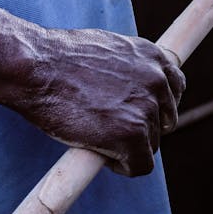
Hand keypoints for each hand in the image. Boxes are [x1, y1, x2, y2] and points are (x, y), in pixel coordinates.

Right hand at [19, 28, 184, 176]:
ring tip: (97, 132)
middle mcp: (157, 80)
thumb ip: (129, 66)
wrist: (37, 67)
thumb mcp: (105, 48)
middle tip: (110, 125)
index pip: (175, 86)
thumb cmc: (59, 58)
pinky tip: (99, 151)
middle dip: (143, 126)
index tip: (138, 111)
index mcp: (152, 55)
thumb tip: (133, 85)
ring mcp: (146, 108)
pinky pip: (140, 165)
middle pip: (166, 119)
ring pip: (151, 144)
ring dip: (128, 144)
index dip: (157, 103)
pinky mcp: (132, 135)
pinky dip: (121, 166)